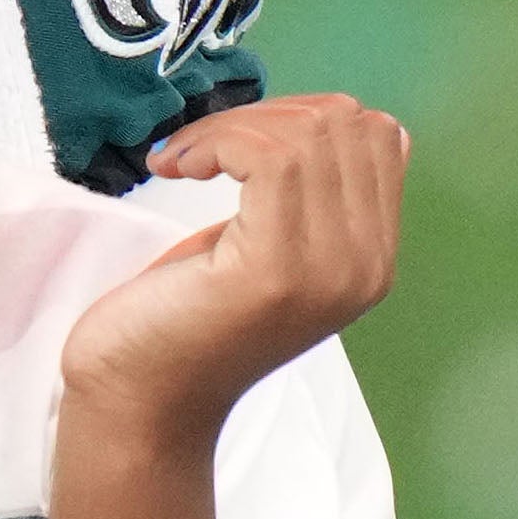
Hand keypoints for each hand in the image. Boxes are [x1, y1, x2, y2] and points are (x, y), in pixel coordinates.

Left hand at [71, 93, 409, 447]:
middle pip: (344, 124)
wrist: (141, 403)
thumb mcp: (261, 247)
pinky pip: (268, 155)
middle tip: (198, 149)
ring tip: (181, 160)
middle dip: (261, 114)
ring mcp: (328, 268)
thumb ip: (305, 197)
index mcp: (370, 257)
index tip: (233, 142)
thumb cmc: (182, 321)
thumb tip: (320, 117)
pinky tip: (176, 168)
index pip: (376, 135)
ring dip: (227, 127)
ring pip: (305, 133)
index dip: (299, 114)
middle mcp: (366, 264)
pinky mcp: (276, 269)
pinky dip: (214, 141)